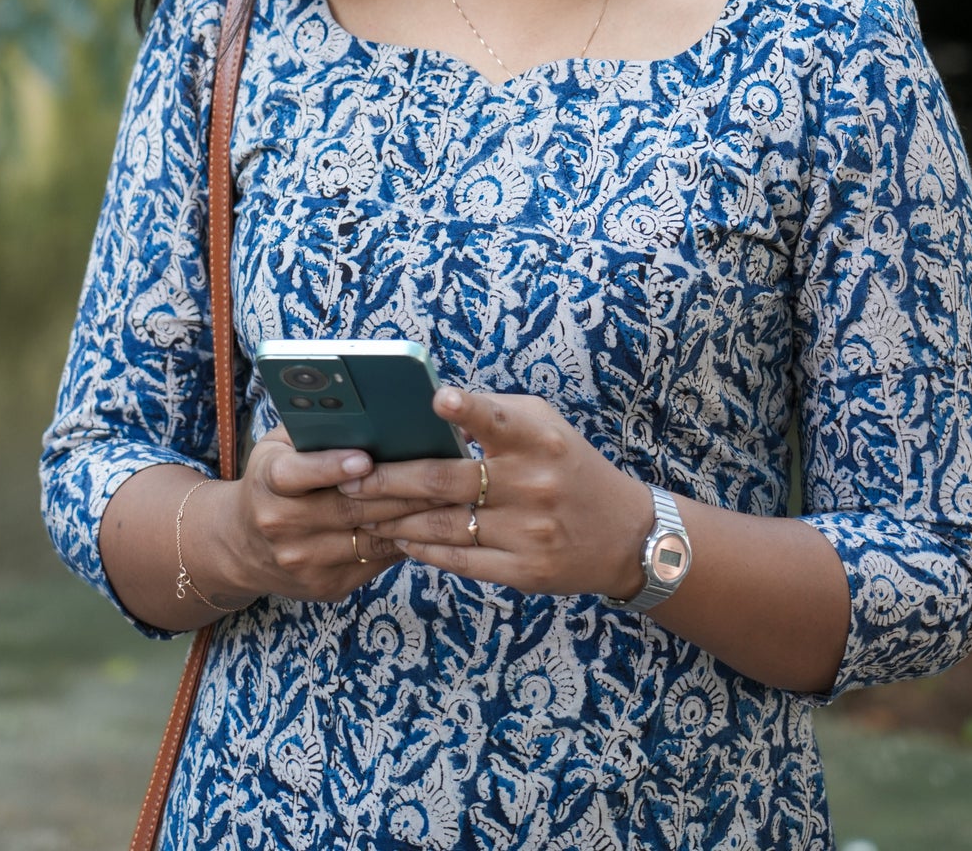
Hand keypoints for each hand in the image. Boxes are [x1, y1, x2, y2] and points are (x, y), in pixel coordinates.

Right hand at [219, 426, 459, 602]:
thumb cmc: (273, 480)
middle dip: (398, 489)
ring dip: (412, 517)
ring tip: (450, 494)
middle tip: (441, 469)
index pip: (296, 474)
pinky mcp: (327, 587)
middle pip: (348, 509)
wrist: (241, 547)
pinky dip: (406, 540)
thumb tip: (364, 405)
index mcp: (267, 483)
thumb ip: (312, 428)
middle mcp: (282, 526)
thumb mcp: (278, 448)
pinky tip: (432, 522)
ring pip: (370, 537)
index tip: (365, 457)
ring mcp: (304, 562)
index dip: (331, 466)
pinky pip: (376, 561)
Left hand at [349, 387, 654, 600]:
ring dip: (395, 520)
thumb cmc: (569, 464)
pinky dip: (424, 550)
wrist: (623, 533)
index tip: (436, 400)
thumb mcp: (544, 425)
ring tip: (360, 512)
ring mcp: (528, 531)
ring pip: (444, 526)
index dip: (466, 409)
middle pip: (446, 481)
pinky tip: (399, 540)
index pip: (495, 419)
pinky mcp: (524, 571)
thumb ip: (493, 415)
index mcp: (538, 438)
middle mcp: (533, 483)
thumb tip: (425, 410)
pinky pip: (460, 561)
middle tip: (348, 478)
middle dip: (389, 480)